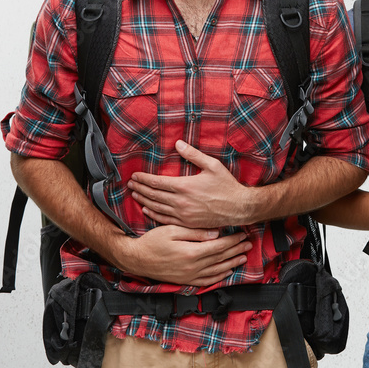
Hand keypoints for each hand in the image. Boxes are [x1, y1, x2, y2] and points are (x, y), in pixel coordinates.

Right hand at [111, 225, 252, 286]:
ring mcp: (190, 276)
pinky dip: (220, 277)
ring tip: (243, 257)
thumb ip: (195, 232)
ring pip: (217, 271)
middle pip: (221, 258)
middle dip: (236, 250)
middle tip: (249, 244)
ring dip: (232, 263)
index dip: (232, 240)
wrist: (137, 259)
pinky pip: (208, 281)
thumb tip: (216, 234)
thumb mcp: (173, 230)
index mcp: (192, 252)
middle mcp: (193, 267)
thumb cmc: (153, 241)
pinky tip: (227, 272)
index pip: (219, 246)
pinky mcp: (186, 281)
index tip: (242, 234)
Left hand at [128, 140, 253, 227]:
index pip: (157, 182)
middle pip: (154, 195)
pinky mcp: (187, 223)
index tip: (134, 176)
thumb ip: (193, 154)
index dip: (144, 179)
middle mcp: (181, 201)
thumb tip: (178, 144)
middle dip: (140, 188)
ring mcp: (183, 214)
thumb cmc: (227, 185)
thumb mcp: (212, 165)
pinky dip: (153, 214)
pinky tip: (146, 210)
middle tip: (130, 184)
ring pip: (157, 207)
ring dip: (144, 200)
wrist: (238, 208)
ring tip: (134, 195)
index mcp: (185, 186)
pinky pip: (165, 219)